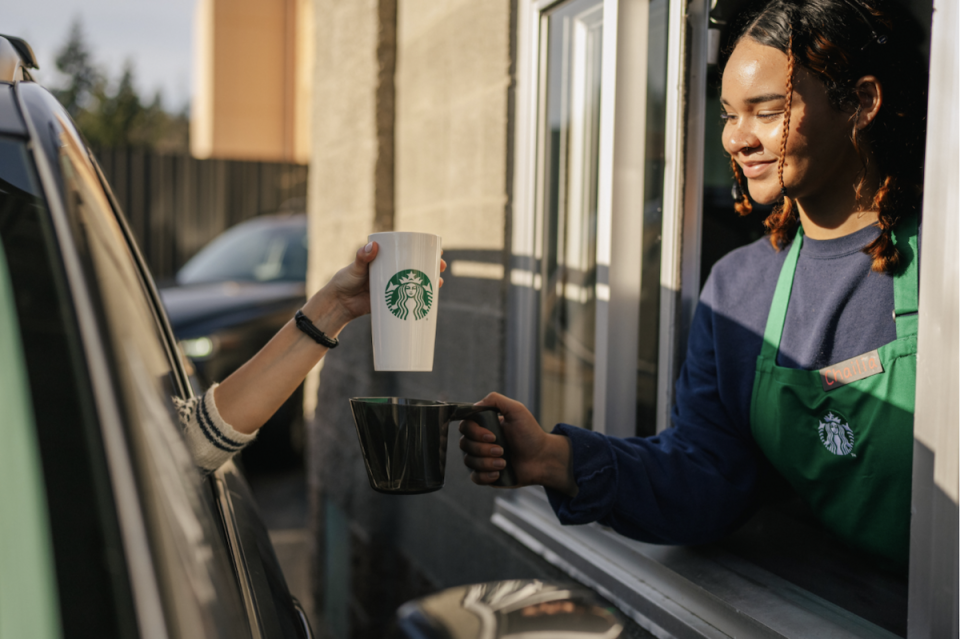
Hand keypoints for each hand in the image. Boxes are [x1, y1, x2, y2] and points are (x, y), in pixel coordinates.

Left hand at [317, 241, 447, 323]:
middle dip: (432, 266)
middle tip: (441, 267)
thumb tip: (372, 246)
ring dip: (430, 281)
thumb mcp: (355, 268)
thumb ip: (362, 257)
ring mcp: (394, 286)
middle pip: (417, 266)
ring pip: (416, 282)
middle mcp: (393, 271)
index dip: (424, 250)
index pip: (408, 251)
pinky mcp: (393, 301)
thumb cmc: (346, 281)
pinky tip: (432, 299)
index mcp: (386, 259)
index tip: (437, 250)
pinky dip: (421, 298)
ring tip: (439, 282)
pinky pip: (410, 299)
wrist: (340, 304)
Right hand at [459, 392, 576, 495]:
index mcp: (484, 426)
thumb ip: (496, 400)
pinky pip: (474, 477)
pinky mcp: (486, 475)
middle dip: (483, 449)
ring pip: (468, 461)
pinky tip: (498, 473)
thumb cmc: (530, 434)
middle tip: (502, 450)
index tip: (493, 436)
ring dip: (486, 463)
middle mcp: (479, 441)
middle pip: (464, 444)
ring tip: (504, 462)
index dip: (475, 432)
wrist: (542, 458)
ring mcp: (481, 458)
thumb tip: (475, 405)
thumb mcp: (516, 410)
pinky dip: (485, 476)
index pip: (465, 426)